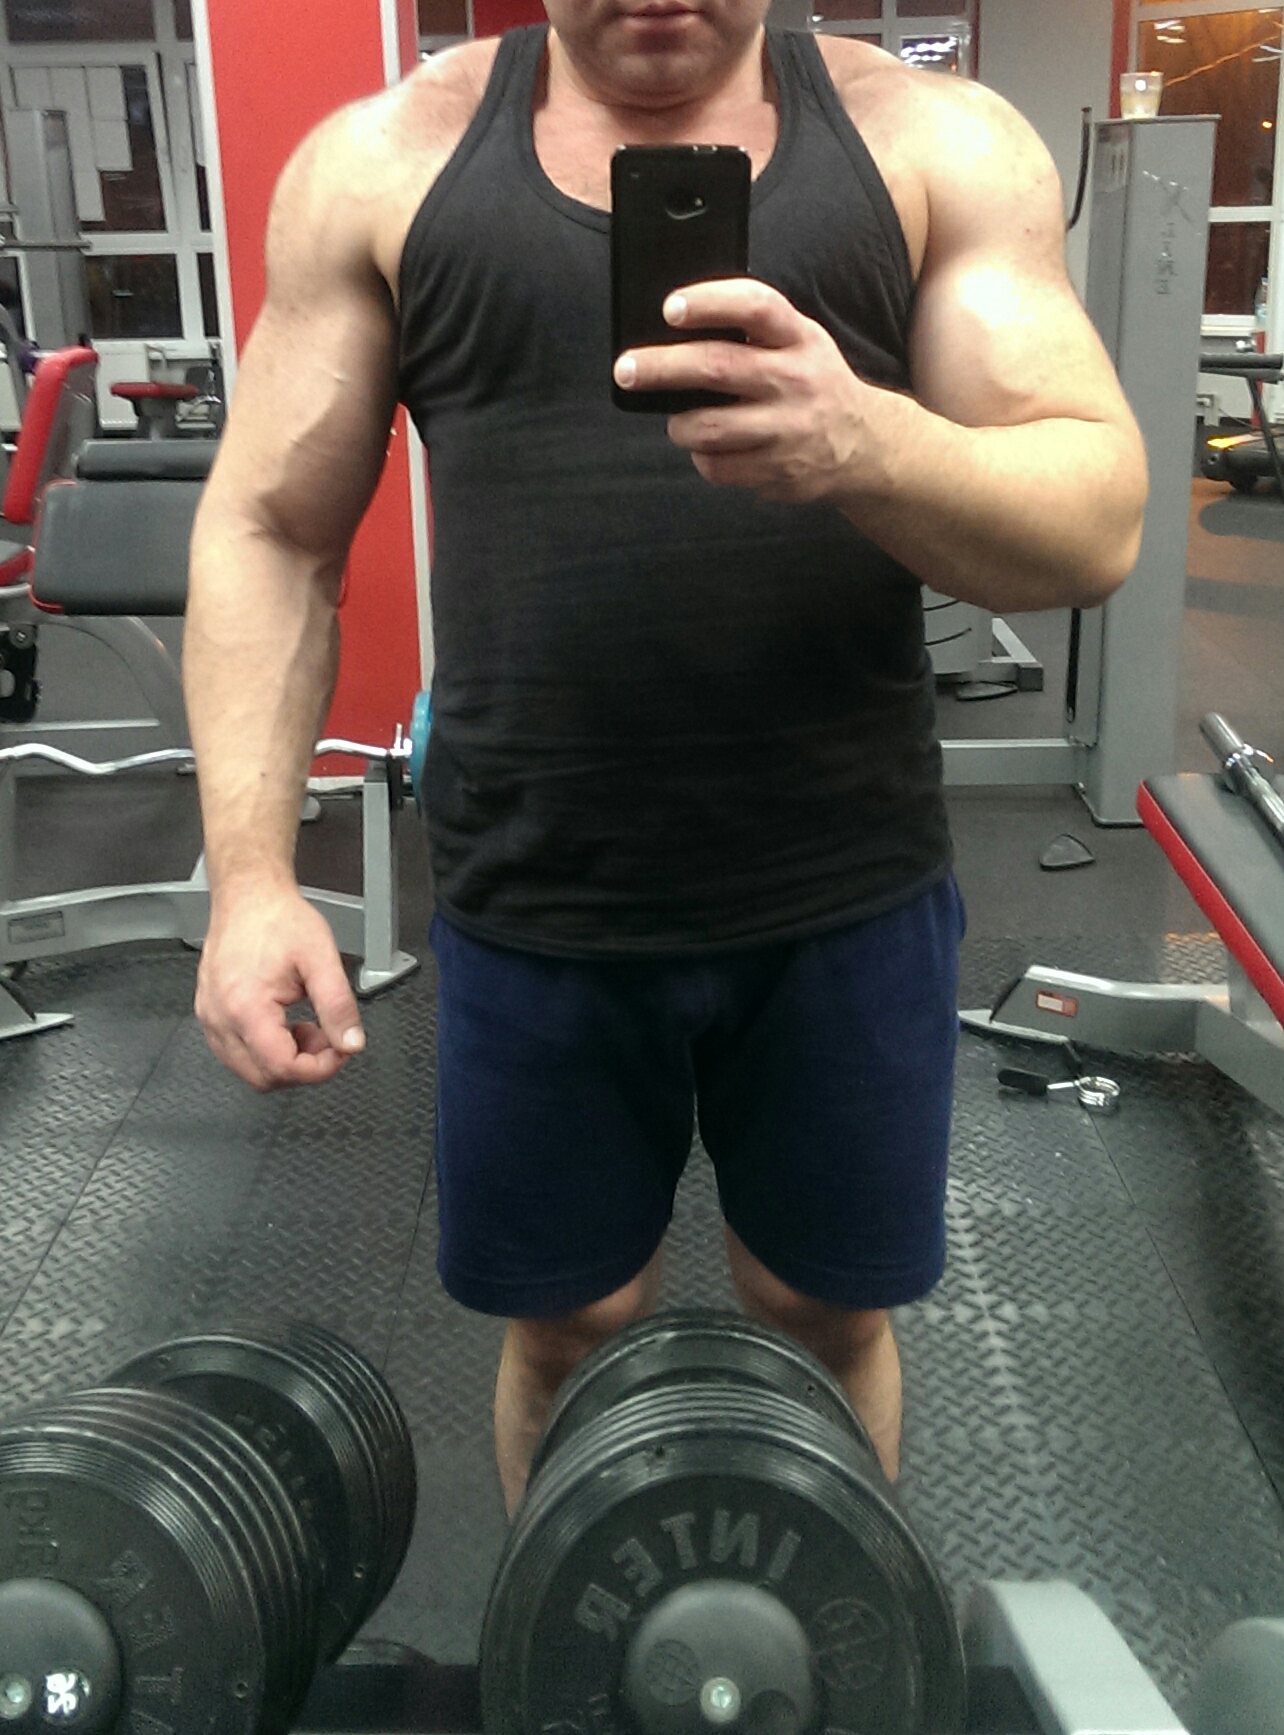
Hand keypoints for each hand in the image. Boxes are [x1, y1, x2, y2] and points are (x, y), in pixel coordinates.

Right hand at [195, 886, 365, 1090]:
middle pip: (263, 1078)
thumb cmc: (278, 919)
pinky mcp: (209, 1014)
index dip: (319, 1069)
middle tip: (327, 1038)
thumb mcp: (322, 959)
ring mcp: (210, 1018)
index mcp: (246, 1008)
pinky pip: (235, 1053)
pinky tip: (284, 1025)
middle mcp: (220, 1019)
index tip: (341, 1051)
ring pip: (248, 1070)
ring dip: (284, 1061)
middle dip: (303, 1068)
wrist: (248, 896)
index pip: (282, 1068)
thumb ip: (339, 1006)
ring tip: (306, 1027)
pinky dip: (265, 1051)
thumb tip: (351, 1044)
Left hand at [613, 279, 894, 504]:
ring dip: (679, 425)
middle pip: (717, 368)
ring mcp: (788, 430)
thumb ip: (753, 331)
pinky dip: (703, 458)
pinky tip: (712, 449)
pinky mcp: (780, 472)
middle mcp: (796, 380)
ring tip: (677, 420)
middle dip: (662, 368)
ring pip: (709, 428)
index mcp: (800, 338)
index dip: (711, 303)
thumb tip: (675, 328)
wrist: (865, 445)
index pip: (756, 306)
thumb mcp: (800, 342)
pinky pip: (718, 467)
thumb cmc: (812, 383)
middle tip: (625, 370)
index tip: (670, 307)